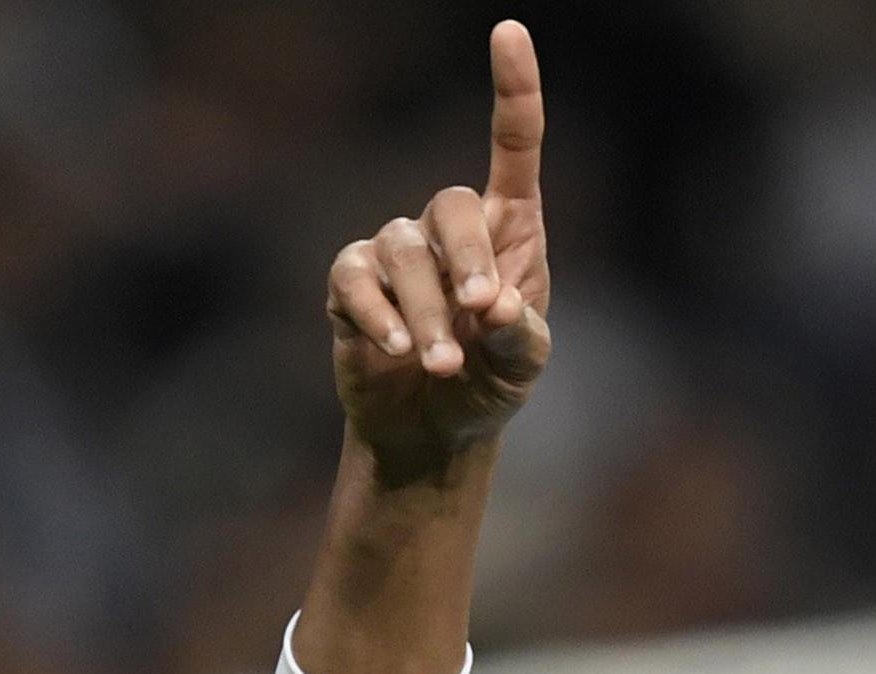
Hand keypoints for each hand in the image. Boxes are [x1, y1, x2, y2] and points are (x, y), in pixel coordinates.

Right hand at [326, 21, 550, 485]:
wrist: (435, 432)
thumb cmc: (492, 384)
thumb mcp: (522, 366)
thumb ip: (522, 336)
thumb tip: (498, 306)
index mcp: (510, 228)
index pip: (512, 145)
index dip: (513, 89)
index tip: (509, 33)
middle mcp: (452, 228)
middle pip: (451, 204)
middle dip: (470, 257)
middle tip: (485, 311)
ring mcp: (397, 251)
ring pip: (404, 254)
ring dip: (427, 311)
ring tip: (445, 365)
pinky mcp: (353, 284)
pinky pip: (356, 279)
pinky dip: (378, 313)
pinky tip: (395, 348)